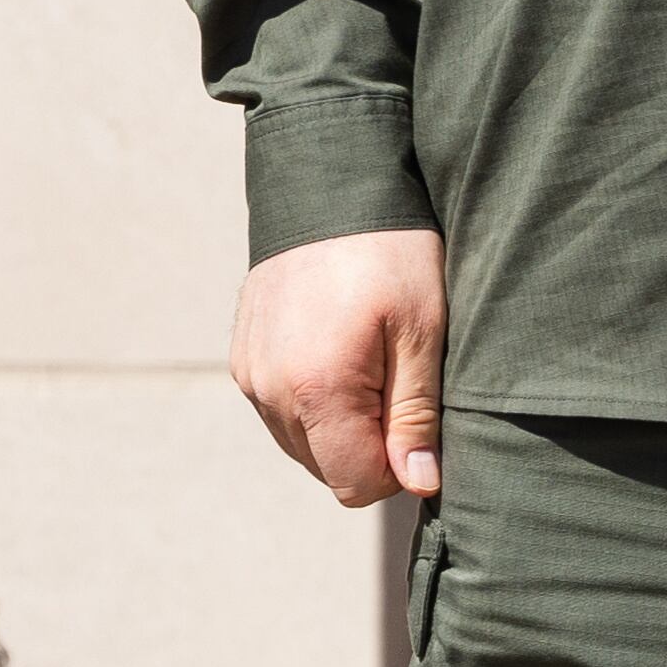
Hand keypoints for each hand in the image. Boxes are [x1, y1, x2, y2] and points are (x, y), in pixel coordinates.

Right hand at [230, 227, 447, 506]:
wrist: (328, 183)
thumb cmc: (390, 253)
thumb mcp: (423, 328)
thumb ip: (416, 414)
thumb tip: (418, 483)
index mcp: (317, 390)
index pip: (355, 483)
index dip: (398, 468)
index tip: (420, 423)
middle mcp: (270, 392)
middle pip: (327, 468)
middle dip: (370, 445)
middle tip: (401, 380)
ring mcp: (250, 376)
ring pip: (302, 444)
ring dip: (342, 424)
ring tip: (373, 359)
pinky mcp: (243, 359)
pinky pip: (281, 411)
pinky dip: (315, 400)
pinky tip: (342, 351)